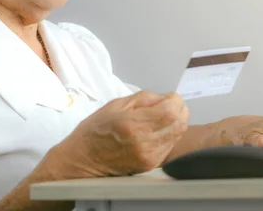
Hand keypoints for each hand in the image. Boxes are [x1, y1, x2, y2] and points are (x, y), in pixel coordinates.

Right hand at [53, 91, 189, 177]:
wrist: (83, 160)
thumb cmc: (96, 130)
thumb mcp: (116, 104)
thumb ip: (144, 98)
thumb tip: (166, 98)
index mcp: (134, 124)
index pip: (171, 111)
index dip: (174, 100)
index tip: (168, 97)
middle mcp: (144, 143)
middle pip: (180, 123)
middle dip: (179, 110)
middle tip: (168, 105)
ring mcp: (149, 156)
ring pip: (178, 134)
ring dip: (175, 122)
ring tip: (160, 118)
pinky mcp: (151, 165)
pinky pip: (170, 145)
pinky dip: (169, 134)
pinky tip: (156, 131)